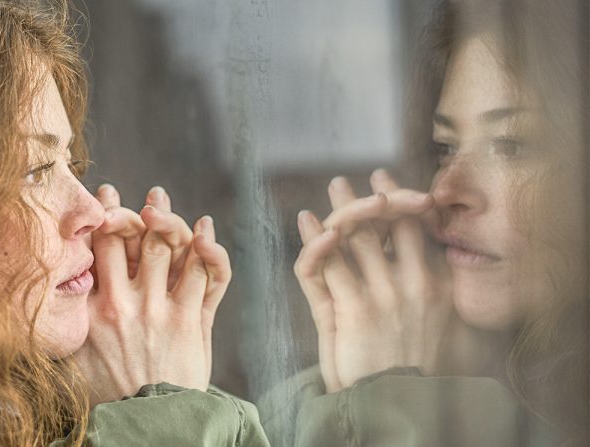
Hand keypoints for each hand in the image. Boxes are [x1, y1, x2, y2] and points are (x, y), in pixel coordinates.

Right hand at [76, 185, 230, 404]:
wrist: (146, 425)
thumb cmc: (106, 396)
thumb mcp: (69, 361)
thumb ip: (61, 327)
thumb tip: (42, 304)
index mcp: (91, 310)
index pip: (95, 248)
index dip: (102, 216)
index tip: (106, 195)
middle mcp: (124, 302)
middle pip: (131, 236)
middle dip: (136, 208)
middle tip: (146, 196)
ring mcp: (160, 309)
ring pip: (168, 245)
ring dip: (170, 217)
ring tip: (164, 200)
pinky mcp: (191, 320)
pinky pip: (205, 272)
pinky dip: (208, 247)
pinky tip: (205, 230)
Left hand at [294, 169, 450, 391]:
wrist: (400, 404)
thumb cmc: (412, 366)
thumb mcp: (430, 320)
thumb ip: (419, 284)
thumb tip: (416, 251)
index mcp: (439, 286)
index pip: (420, 229)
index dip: (403, 202)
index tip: (387, 185)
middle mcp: (416, 284)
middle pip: (389, 224)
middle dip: (368, 198)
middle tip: (348, 183)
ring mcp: (385, 295)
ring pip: (356, 237)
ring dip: (340, 208)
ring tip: (332, 189)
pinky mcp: (354, 309)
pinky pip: (326, 262)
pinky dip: (314, 238)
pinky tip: (307, 220)